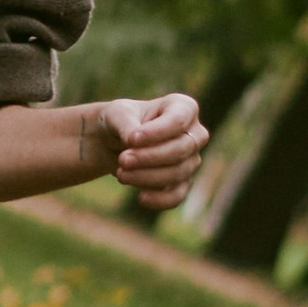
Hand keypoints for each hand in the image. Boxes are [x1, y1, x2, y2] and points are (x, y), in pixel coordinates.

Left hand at [98, 92, 205, 210]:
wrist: (113, 141)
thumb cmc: (120, 120)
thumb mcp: (117, 114)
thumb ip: (126, 123)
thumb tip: (133, 141)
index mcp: (184, 107)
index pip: (178, 120)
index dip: (156, 132)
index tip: (131, 139)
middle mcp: (195, 134)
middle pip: (180, 150)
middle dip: (149, 157)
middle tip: (122, 160)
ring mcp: (191, 160)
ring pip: (177, 173)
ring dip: (147, 176)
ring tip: (121, 174)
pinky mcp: (182, 183)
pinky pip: (177, 195)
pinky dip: (160, 199)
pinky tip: (140, 197)